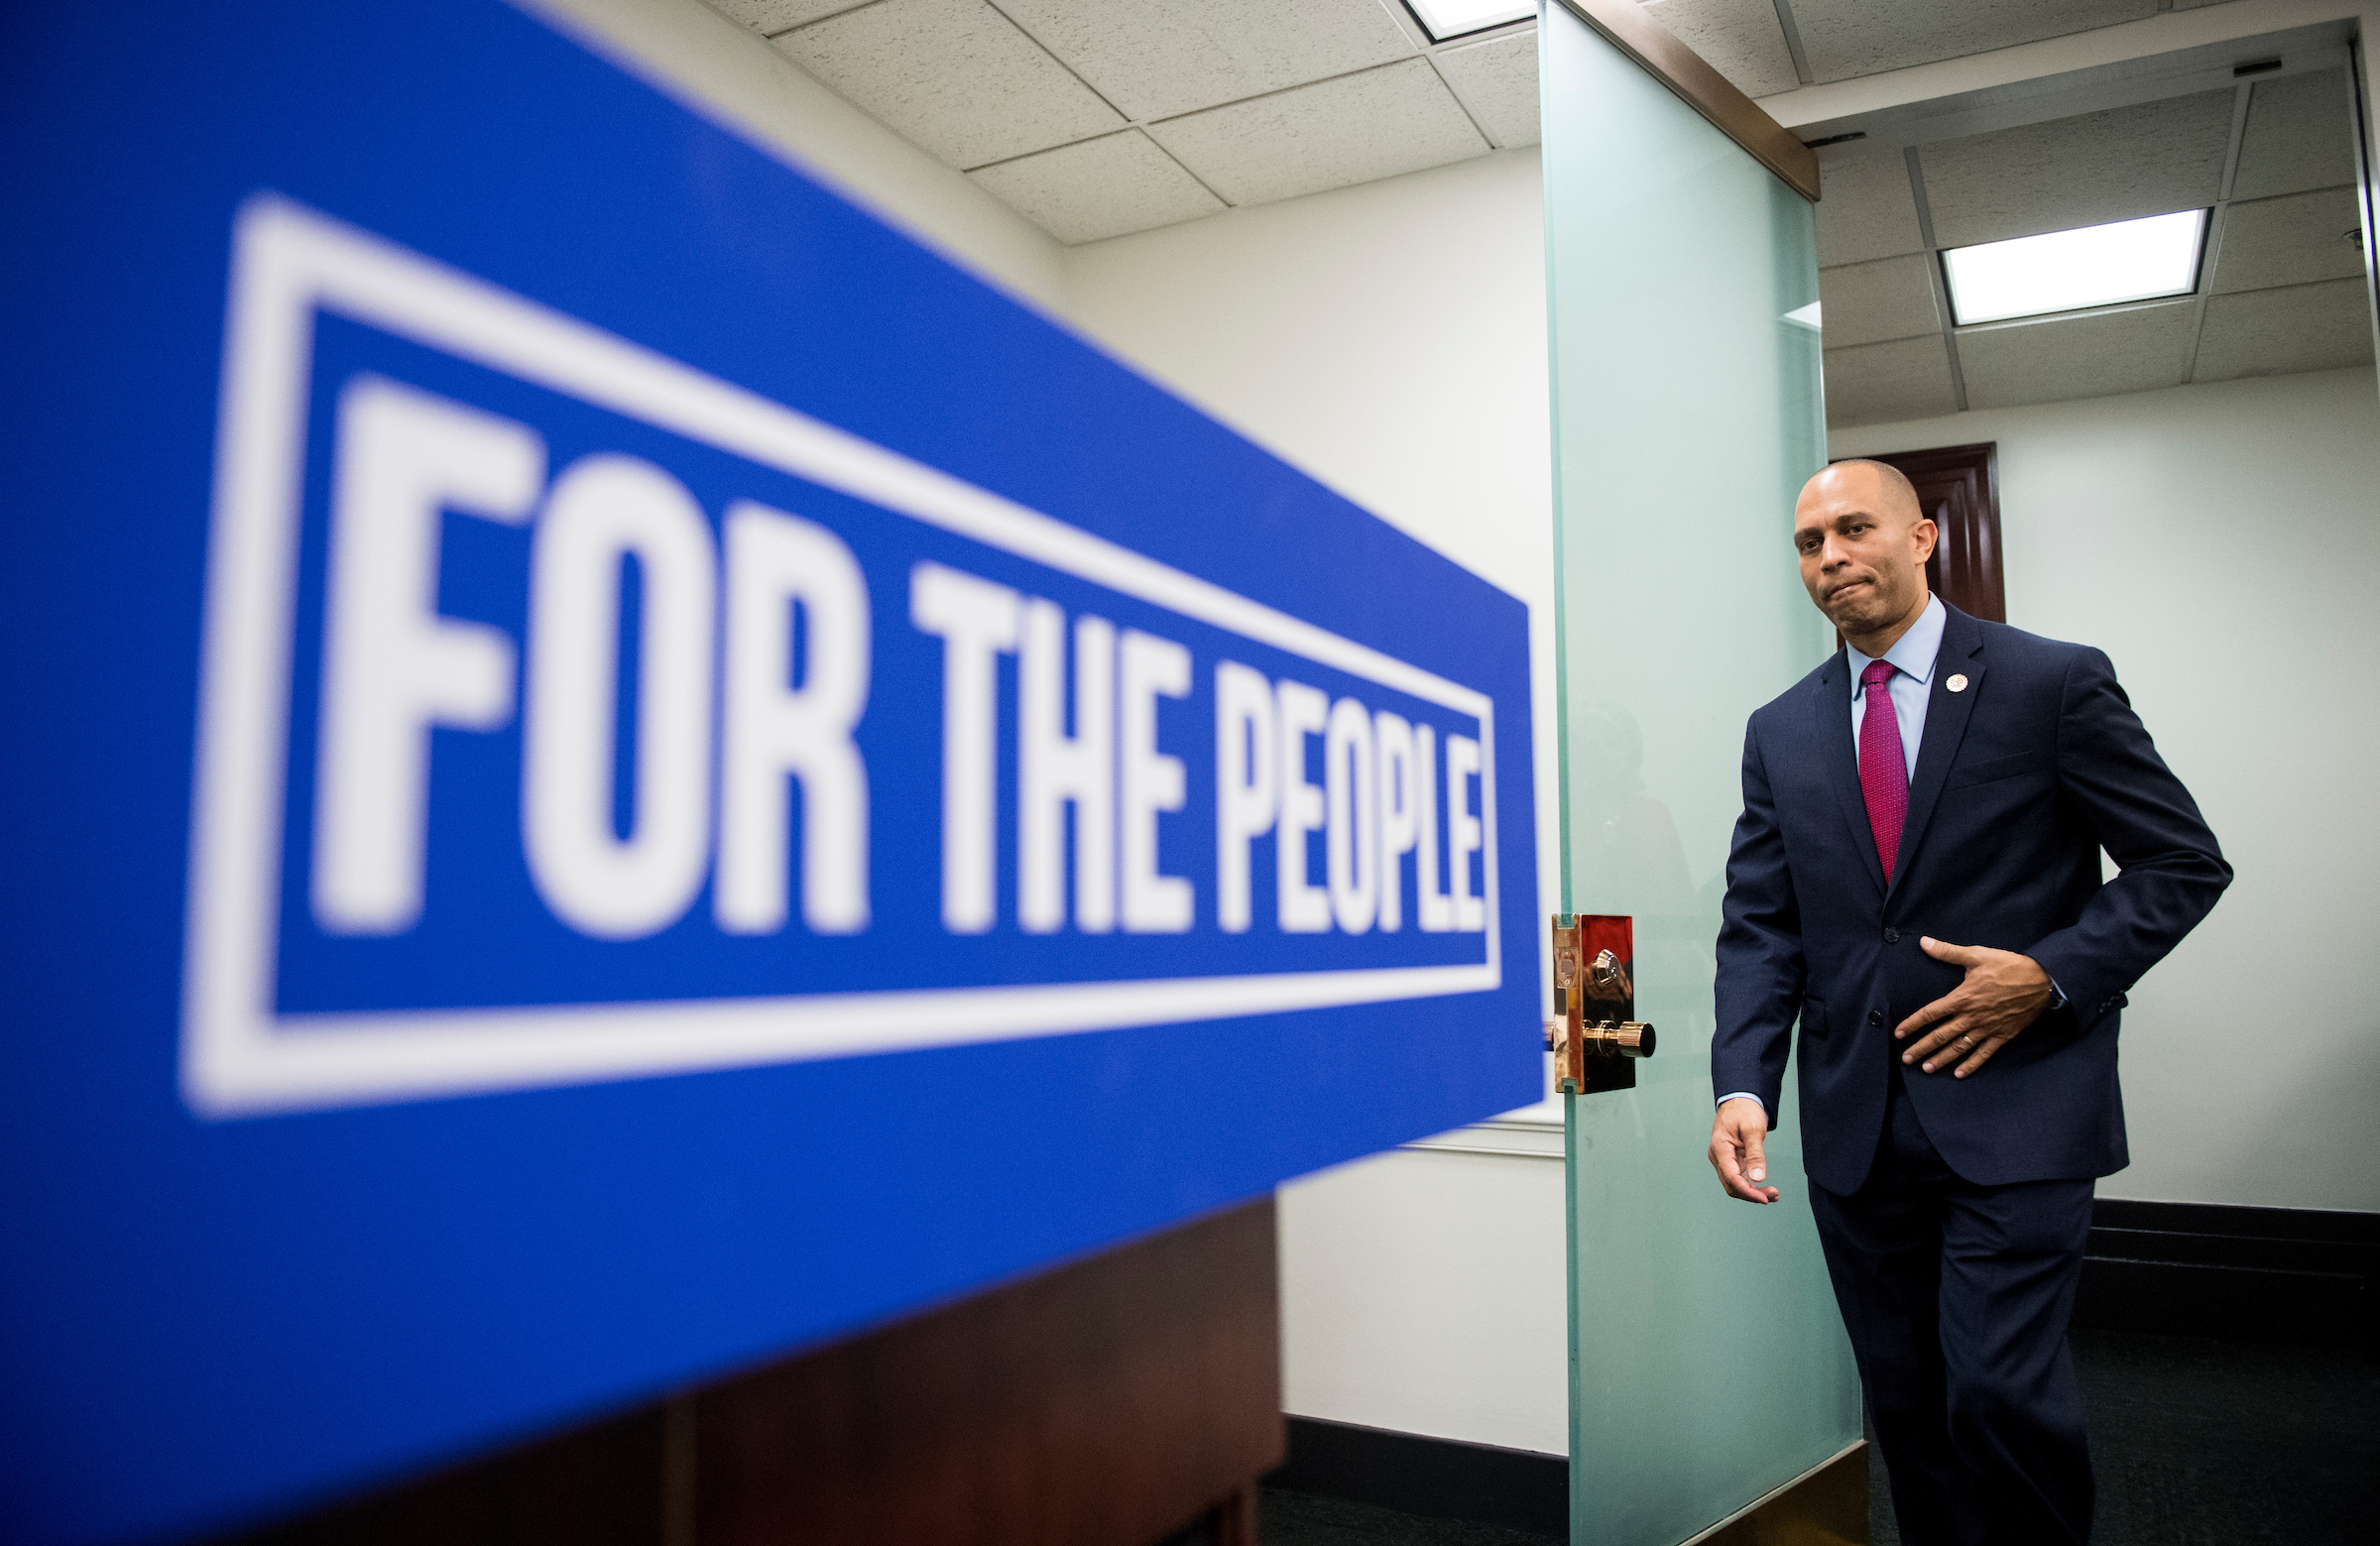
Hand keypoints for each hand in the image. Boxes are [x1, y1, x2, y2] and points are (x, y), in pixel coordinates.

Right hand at [1708, 1098, 1778, 1203]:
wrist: (1739, 1100)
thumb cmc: (1743, 1110)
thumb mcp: (1752, 1130)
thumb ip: (1755, 1154)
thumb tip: (1758, 1178)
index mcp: (1720, 1148)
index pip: (1731, 1178)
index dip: (1748, 1191)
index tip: (1765, 1198)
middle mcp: (1718, 1157)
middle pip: (1731, 1185)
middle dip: (1751, 1194)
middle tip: (1773, 1196)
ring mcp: (1722, 1159)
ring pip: (1734, 1184)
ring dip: (1752, 1192)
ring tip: (1772, 1194)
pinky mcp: (1730, 1160)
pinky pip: (1737, 1178)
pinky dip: (1750, 1185)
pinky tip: (1764, 1188)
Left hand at [1896, 937, 2052, 1077]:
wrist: (2041, 981)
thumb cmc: (2008, 967)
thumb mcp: (1977, 955)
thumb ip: (1948, 952)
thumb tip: (1924, 942)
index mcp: (1962, 998)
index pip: (1930, 1014)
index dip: (1913, 1024)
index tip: (1899, 1034)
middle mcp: (1971, 1017)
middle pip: (1940, 1035)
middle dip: (1922, 1048)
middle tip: (1906, 1059)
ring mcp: (1986, 1029)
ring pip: (1959, 1048)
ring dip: (1941, 1059)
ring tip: (1926, 1068)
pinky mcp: (2002, 1036)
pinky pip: (1984, 1053)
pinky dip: (1971, 1064)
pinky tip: (1960, 1074)